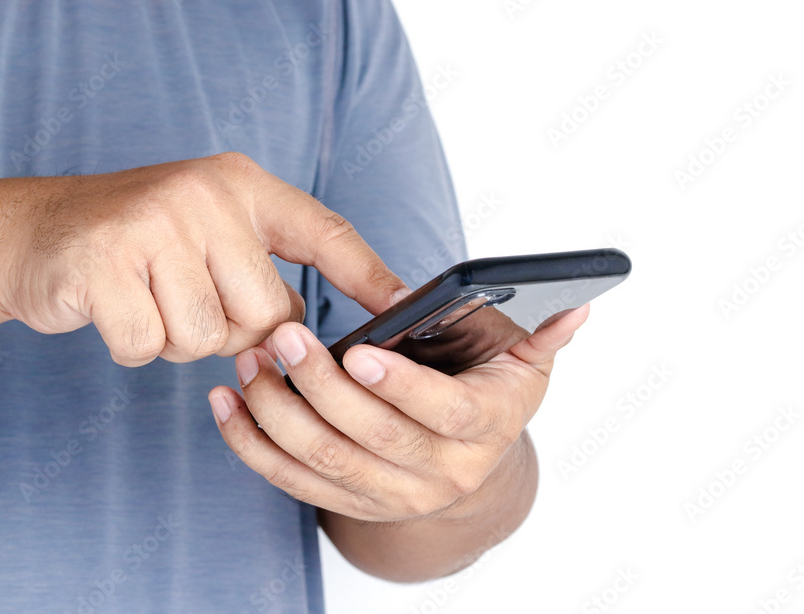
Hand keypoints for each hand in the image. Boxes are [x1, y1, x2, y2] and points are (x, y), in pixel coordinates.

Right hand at [0, 152, 406, 363]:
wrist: (28, 234)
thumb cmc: (130, 245)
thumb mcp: (201, 233)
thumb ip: (254, 268)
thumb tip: (301, 328)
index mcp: (238, 183)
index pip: (324, 230)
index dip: (370, 274)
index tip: (406, 309)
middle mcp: (204, 193)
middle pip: (265, 311)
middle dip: (229, 329)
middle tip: (180, 296)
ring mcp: (153, 222)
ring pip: (209, 335)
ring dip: (177, 337)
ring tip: (143, 295)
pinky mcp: (104, 260)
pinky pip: (151, 346)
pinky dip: (132, 345)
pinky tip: (111, 307)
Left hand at [208, 304, 588, 521]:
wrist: (468, 472)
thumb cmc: (487, 399)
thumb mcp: (523, 366)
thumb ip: (542, 334)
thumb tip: (576, 303)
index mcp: (481, 430)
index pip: (442, 413)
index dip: (400, 384)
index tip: (359, 349)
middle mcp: (436, 473)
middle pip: (369, 436)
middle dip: (320, 386)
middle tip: (284, 337)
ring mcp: (388, 494)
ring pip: (322, 459)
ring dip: (277, 411)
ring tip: (252, 361)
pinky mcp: (347, 501)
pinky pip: (290, 479)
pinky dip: (251, 443)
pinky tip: (227, 403)